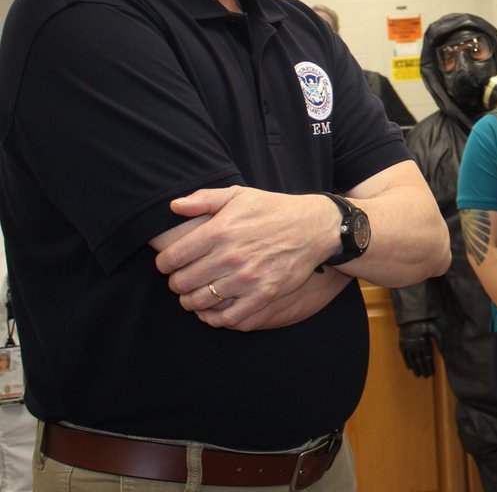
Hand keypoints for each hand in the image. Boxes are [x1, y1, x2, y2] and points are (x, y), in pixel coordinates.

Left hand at [154, 186, 336, 328]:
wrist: (314, 227)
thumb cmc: (273, 210)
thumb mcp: (239, 195)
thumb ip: (204, 199)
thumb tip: (173, 206)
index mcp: (220, 231)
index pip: (172, 258)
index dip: (164, 264)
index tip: (168, 265)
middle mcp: (231, 256)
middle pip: (183, 283)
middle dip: (176, 284)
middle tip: (182, 281)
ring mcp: (248, 278)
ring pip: (201, 302)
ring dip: (192, 302)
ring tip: (195, 296)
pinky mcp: (265, 294)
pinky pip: (230, 318)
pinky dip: (216, 319)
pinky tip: (214, 311)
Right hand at [399, 320, 438, 377]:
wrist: (411, 317)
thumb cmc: (425, 323)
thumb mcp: (435, 330)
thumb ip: (439, 340)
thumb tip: (443, 351)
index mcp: (424, 343)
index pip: (427, 359)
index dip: (429, 367)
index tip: (432, 373)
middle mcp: (415, 346)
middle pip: (419, 362)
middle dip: (423, 370)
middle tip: (426, 377)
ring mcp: (407, 346)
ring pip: (412, 360)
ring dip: (415, 368)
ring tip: (418, 375)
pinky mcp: (402, 344)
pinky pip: (404, 356)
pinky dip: (407, 362)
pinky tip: (410, 368)